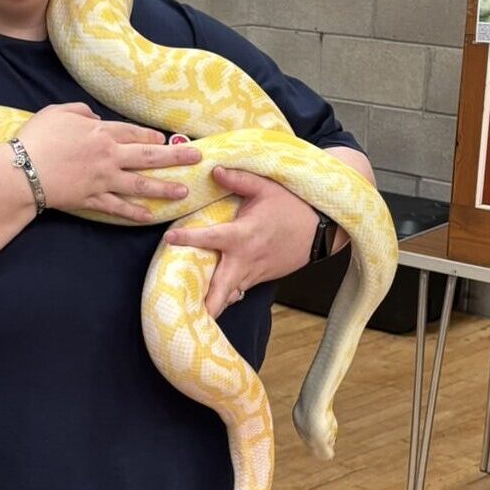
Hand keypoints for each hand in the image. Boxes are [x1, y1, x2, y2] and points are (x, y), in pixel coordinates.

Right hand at [17, 103, 198, 222]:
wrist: (22, 172)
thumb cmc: (37, 139)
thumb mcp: (58, 112)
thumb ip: (80, 111)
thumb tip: (95, 116)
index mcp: (101, 132)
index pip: (134, 133)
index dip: (153, 137)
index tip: (167, 140)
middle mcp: (109, 156)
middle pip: (148, 156)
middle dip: (175, 157)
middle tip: (196, 159)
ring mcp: (102, 181)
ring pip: (140, 185)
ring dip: (163, 189)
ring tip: (183, 192)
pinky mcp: (91, 200)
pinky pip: (117, 207)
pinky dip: (133, 213)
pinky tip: (149, 216)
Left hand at [163, 164, 317, 317]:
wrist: (320, 229)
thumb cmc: (292, 206)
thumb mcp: (267, 187)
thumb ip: (239, 179)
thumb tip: (214, 169)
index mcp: (243, 234)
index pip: (212, 237)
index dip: (190, 238)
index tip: (169, 238)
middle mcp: (245, 259)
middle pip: (222, 289)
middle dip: (207, 305)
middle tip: (186, 318)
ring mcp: (252, 273)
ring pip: (228, 295)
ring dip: (212, 306)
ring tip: (189, 320)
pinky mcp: (258, 279)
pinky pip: (237, 291)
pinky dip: (224, 298)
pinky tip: (207, 305)